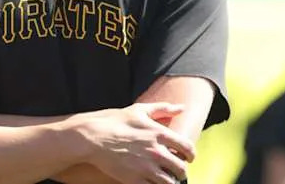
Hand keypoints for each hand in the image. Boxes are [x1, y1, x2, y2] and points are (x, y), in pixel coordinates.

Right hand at [74, 102, 194, 183]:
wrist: (93, 137)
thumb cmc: (116, 121)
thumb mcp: (140, 110)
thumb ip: (163, 108)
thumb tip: (181, 108)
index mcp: (160, 133)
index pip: (187, 148)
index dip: (191, 155)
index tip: (189, 158)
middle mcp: (156, 151)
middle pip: (180, 168)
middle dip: (182, 172)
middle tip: (178, 172)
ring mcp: (146, 167)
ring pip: (169, 182)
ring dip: (170, 182)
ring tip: (167, 180)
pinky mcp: (134, 179)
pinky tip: (153, 183)